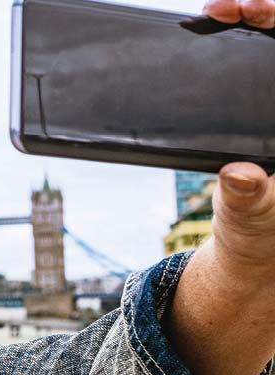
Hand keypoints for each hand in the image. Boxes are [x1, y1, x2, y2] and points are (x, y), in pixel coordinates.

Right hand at [200, 1, 274, 276]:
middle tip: (225, 9)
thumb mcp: (249, 217)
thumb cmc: (258, 231)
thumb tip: (240, 175)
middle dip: (264, 17)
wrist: (250, 241)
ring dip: (251, 24)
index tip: (254, 16)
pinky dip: (239, 40)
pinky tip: (216, 27)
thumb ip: (246, 197)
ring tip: (218, 11)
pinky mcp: (268, 110)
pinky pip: (259, 64)